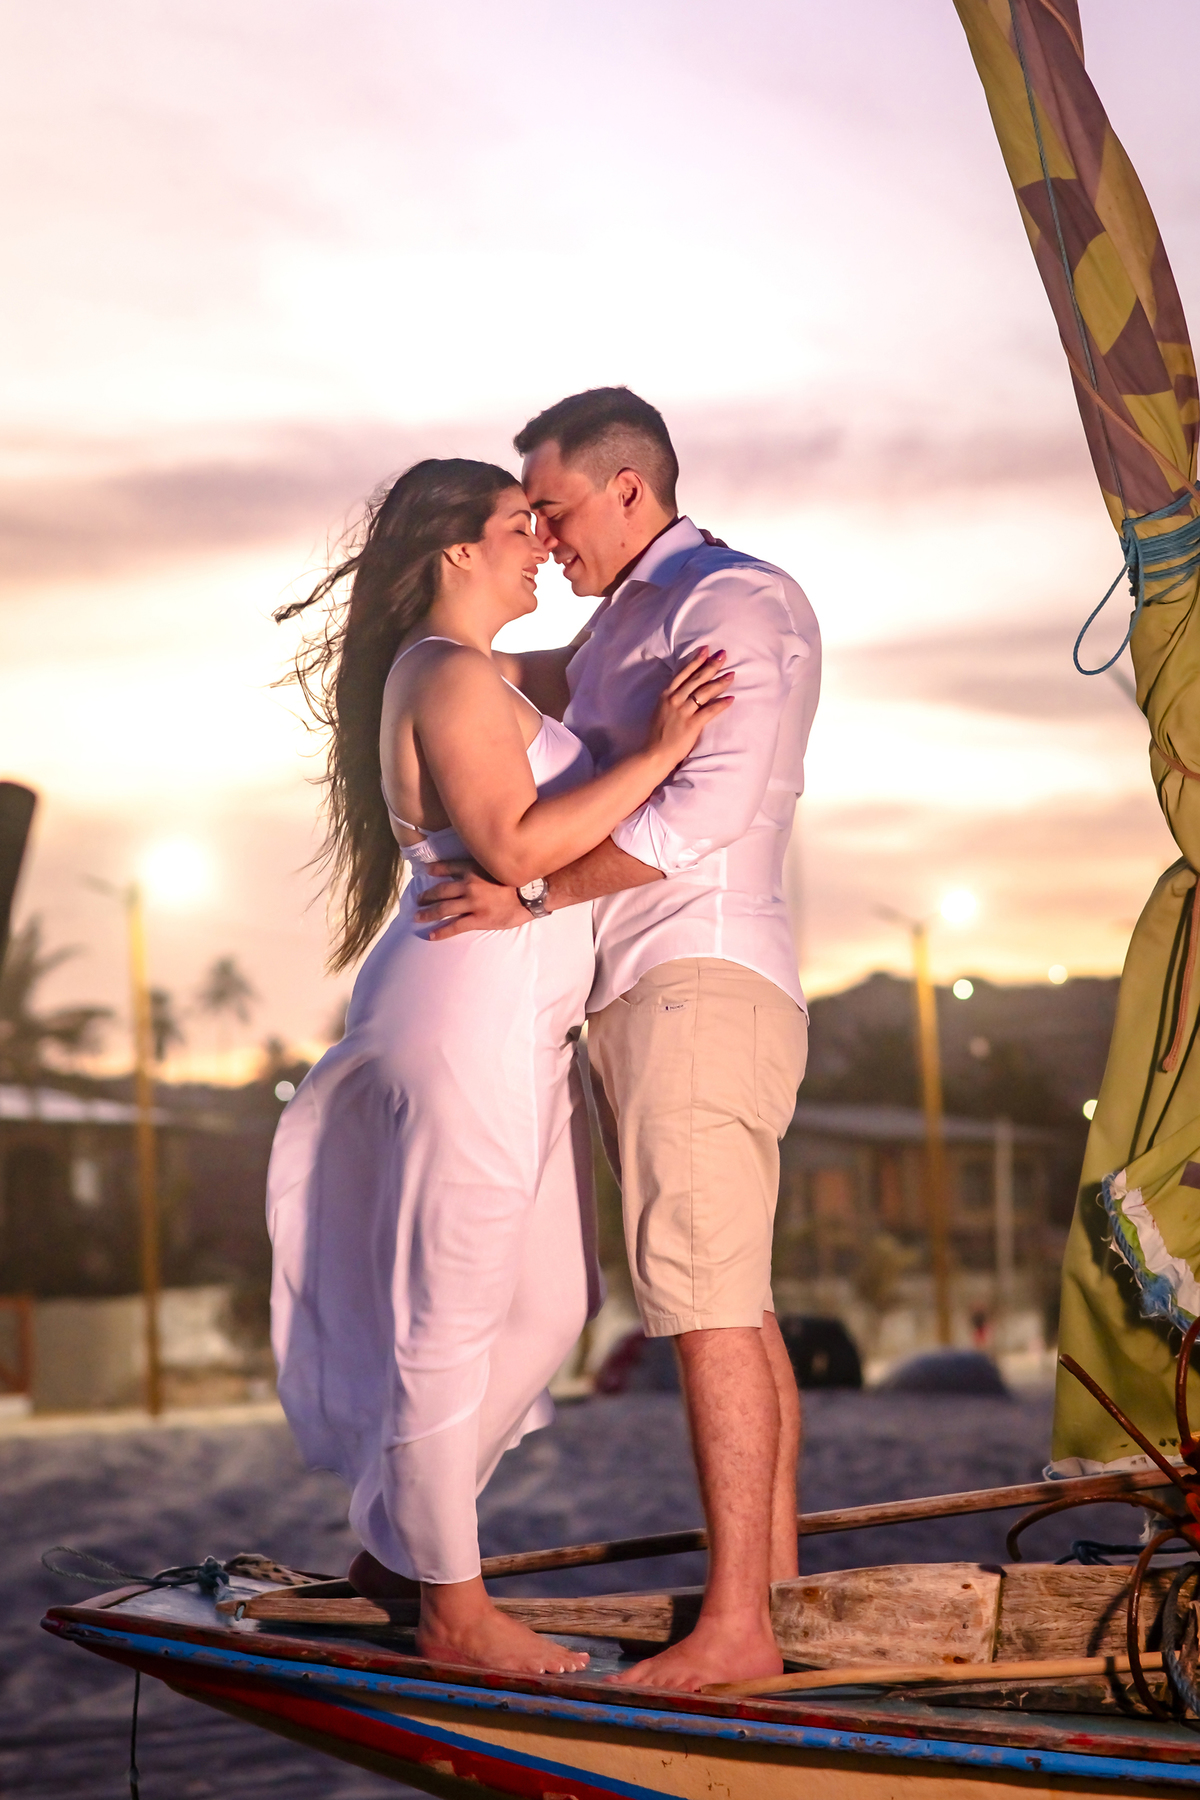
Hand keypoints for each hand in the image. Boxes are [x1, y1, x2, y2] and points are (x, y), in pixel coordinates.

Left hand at [414, 860, 526, 938]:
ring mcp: (472, 903)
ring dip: (428, 913)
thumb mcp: (498, 865)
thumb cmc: (519, 879)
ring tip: (417, 916)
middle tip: (417, 899)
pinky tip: (431, 935)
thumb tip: (478, 866)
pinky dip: (441, 931)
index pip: (448, 867)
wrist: (532, 893)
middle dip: (426, 895)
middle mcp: (469, 885)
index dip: (435, 869)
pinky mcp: (478, 919)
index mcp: (474, 869)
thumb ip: (485, 866)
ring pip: (443, 908)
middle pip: (441, 890)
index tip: (426, 871)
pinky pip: (455, 926)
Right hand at [645, 646, 733, 767]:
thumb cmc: (658, 734)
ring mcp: (683, 712)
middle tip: (723, 655)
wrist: (654, 753)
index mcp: (666, 694)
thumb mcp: (660, 709)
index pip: (683, 673)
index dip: (696, 661)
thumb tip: (684, 689)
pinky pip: (710, 711)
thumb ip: (671, 698)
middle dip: (711, 665)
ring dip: (720, 682)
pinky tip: (731, 699)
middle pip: (696, 679)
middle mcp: (674, 699)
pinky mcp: (692, 725)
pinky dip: (721, 704)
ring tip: (732, 675)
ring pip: (704, 692)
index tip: (706, 650)